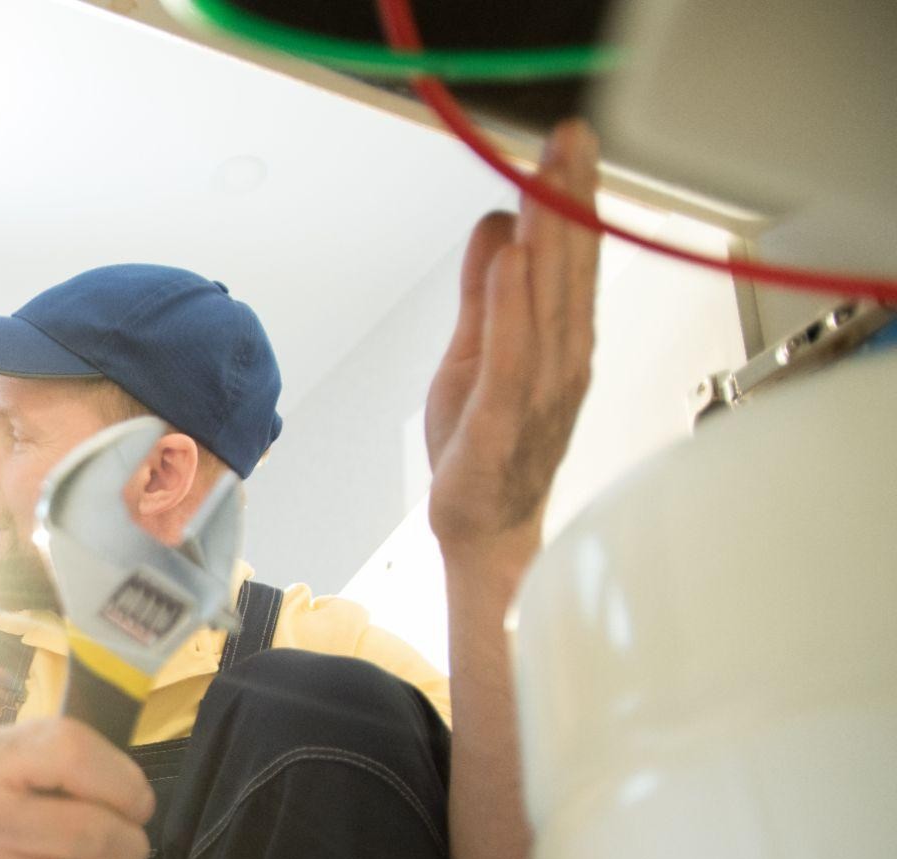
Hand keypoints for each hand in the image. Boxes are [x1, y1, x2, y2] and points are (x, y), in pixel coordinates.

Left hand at [426, 119, 601, 572]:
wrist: (486, 533)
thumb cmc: (485, 449)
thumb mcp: (474, 353)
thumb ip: (482, 293)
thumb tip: (494, 225)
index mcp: (558, 340)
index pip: (569, 257)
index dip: (571, 198)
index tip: (569, 141)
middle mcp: (561, 358)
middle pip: (568, 268)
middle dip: (570, 199)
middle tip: (573, 137)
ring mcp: (538, 390)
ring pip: (547, 301)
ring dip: (549, 237)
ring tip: (546, 177)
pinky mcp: (503, 420)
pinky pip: (512, 357)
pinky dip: (511, 309)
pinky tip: (510, 260)